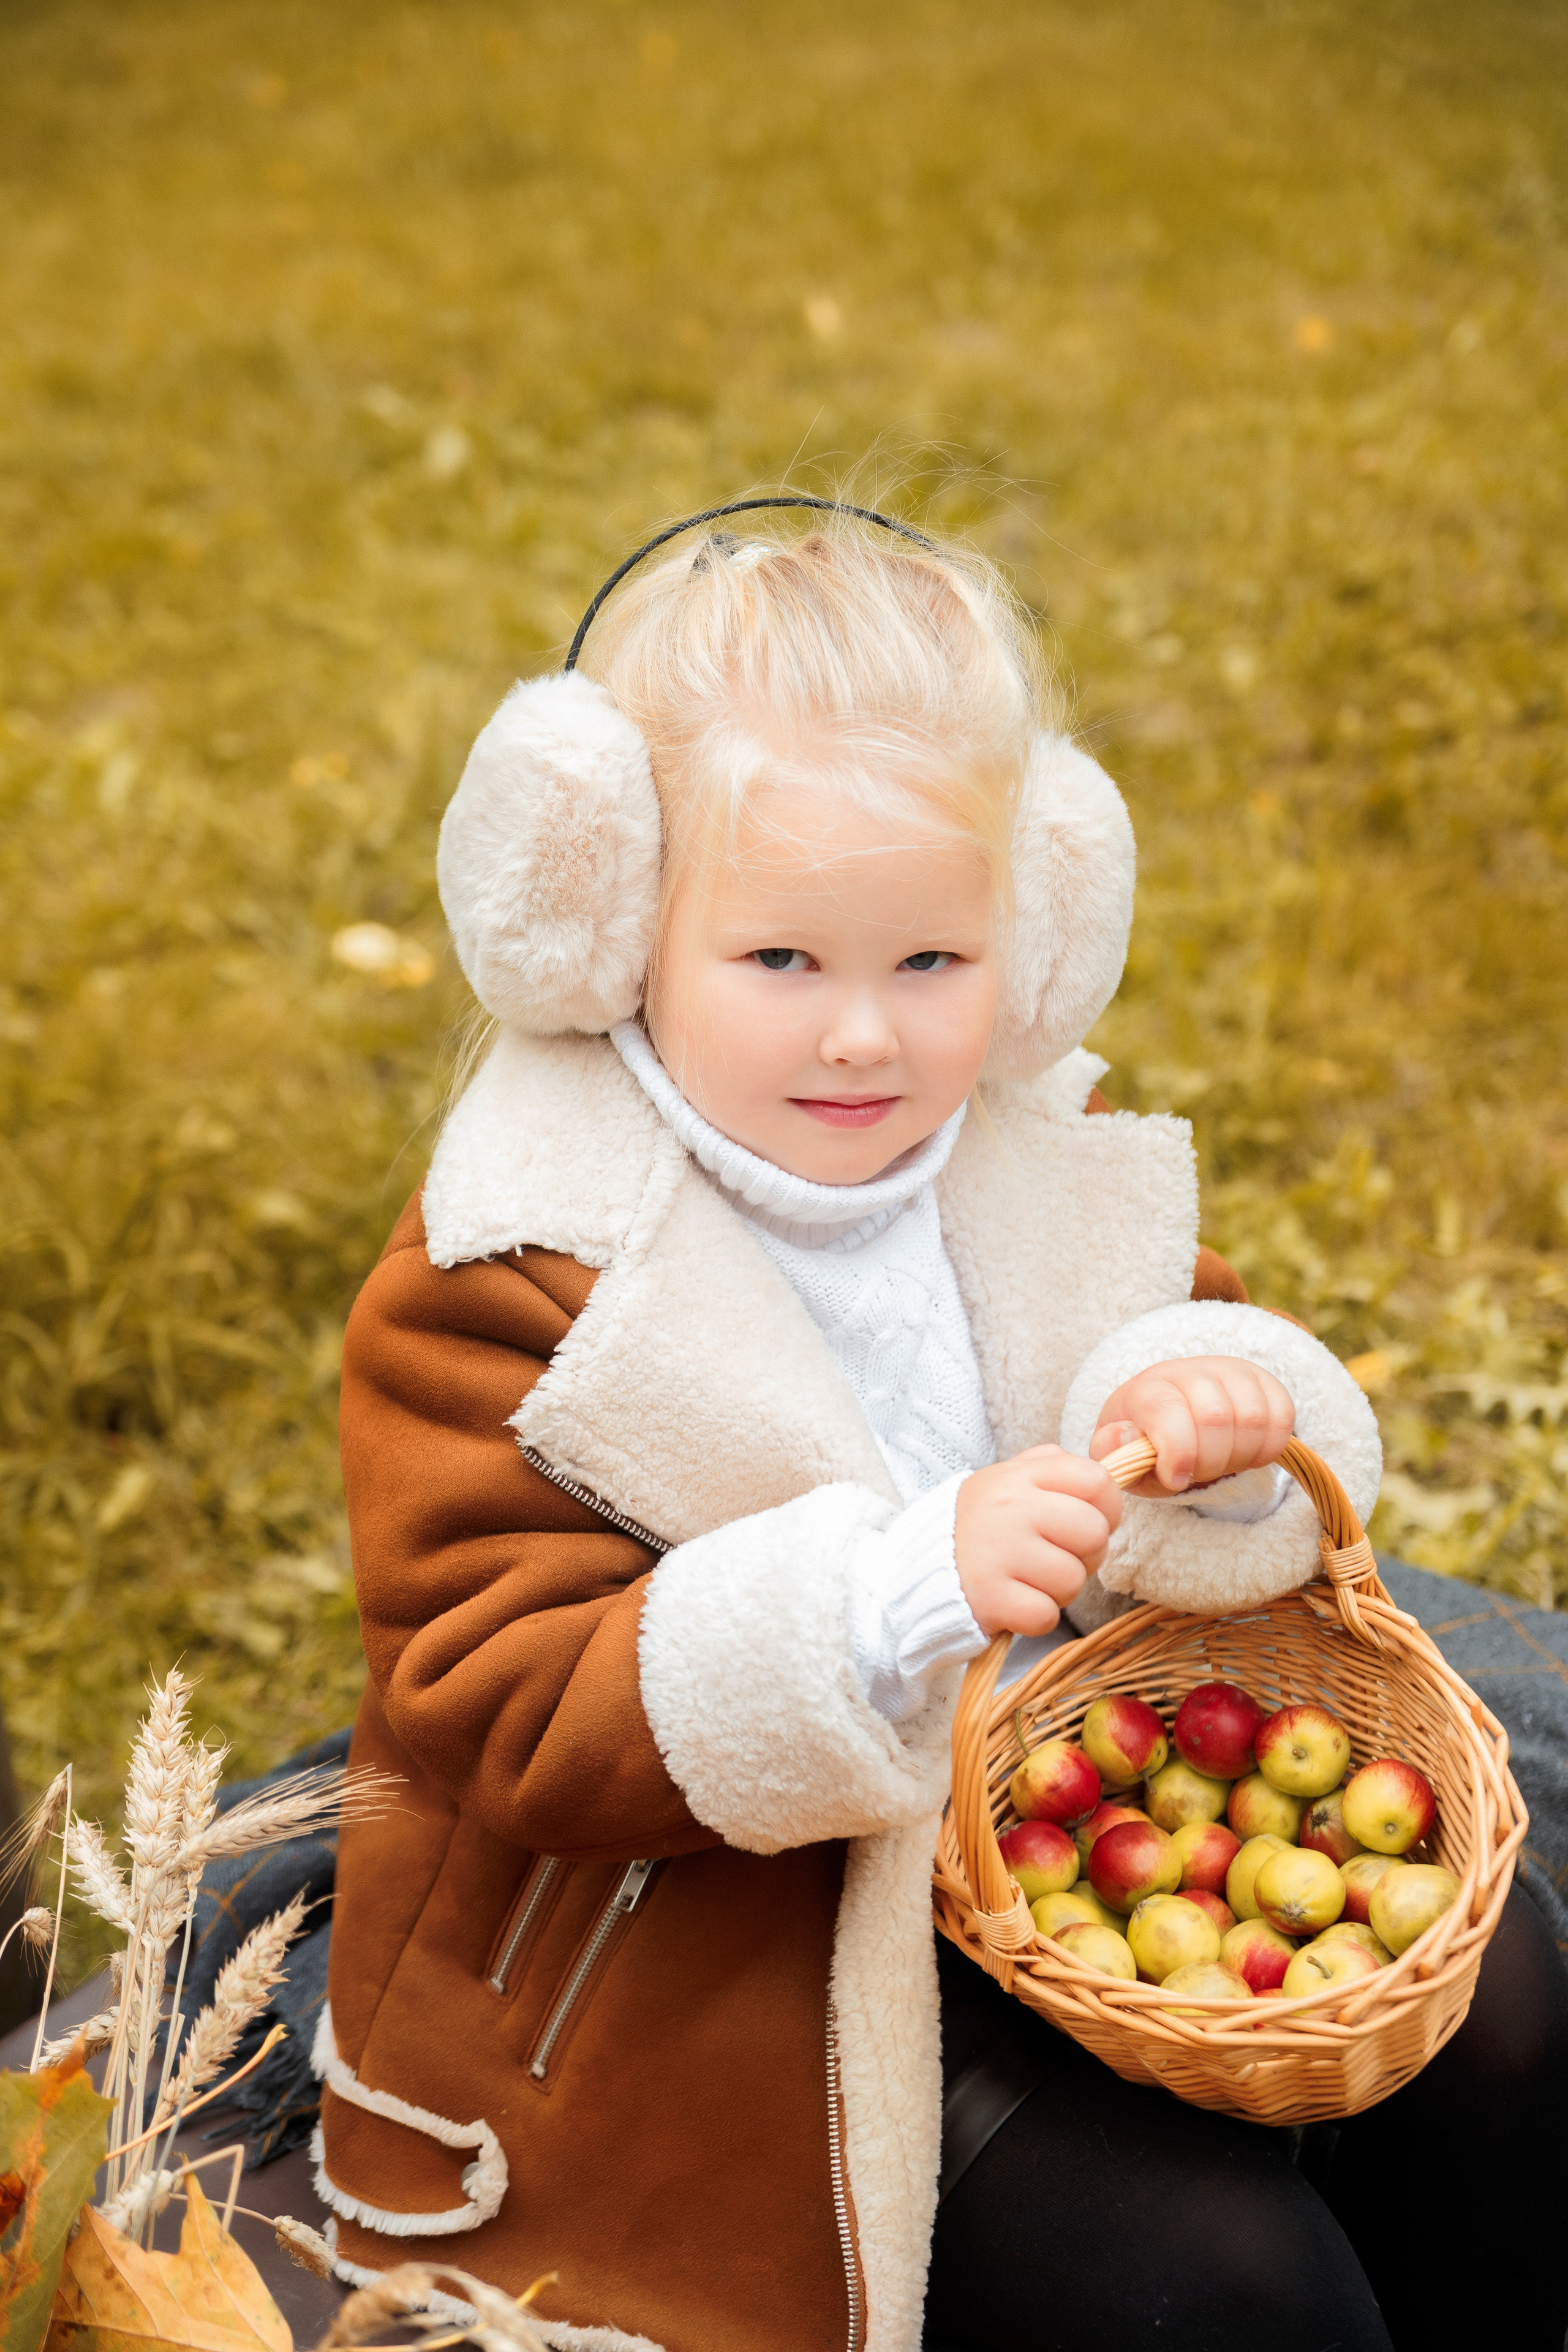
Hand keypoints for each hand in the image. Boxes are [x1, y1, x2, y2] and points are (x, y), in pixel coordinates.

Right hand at [954, 1446, 1121, 1637]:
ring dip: (1060, 1588)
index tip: (1086, 1520)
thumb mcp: (1009, 1479)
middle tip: (1057, 1555)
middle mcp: (1010, 1509)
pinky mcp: (990, 1599)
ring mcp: (998, 1554)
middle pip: (1093, 1532)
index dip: (1106, 1507)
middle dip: (1086, 1552)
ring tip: (1031, 1578)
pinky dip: (1037, 1615)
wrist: (919, 1567)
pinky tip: (1016, 1600)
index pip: (1098, 1481)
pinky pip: (1047, 1615)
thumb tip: (1109, 1474)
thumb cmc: (981, 1523)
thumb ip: (1054, 1467)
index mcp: (1019, 1476)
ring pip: (1073, 1579)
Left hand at [1089, 1355, 1293, 1498]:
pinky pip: (1282, 1417)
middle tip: (1199, 1473)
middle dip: (1210, 1461)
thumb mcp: (1121, 1455)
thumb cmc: (1147, 1445)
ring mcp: (1230, 1372)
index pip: (1166, 1409)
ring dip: (1239, 1457)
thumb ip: (1111, 1450)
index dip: (1176, 1451)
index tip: (1176, 1479)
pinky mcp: (1264, 1382)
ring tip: (1220, 1463)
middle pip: (1215, 1417)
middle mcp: (1190, 1370)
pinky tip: (1246, 1454)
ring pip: (1252, 1418)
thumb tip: (1125, 1436)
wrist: (1175, 1420)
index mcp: (1148, 1387)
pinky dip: (1268, 1448)